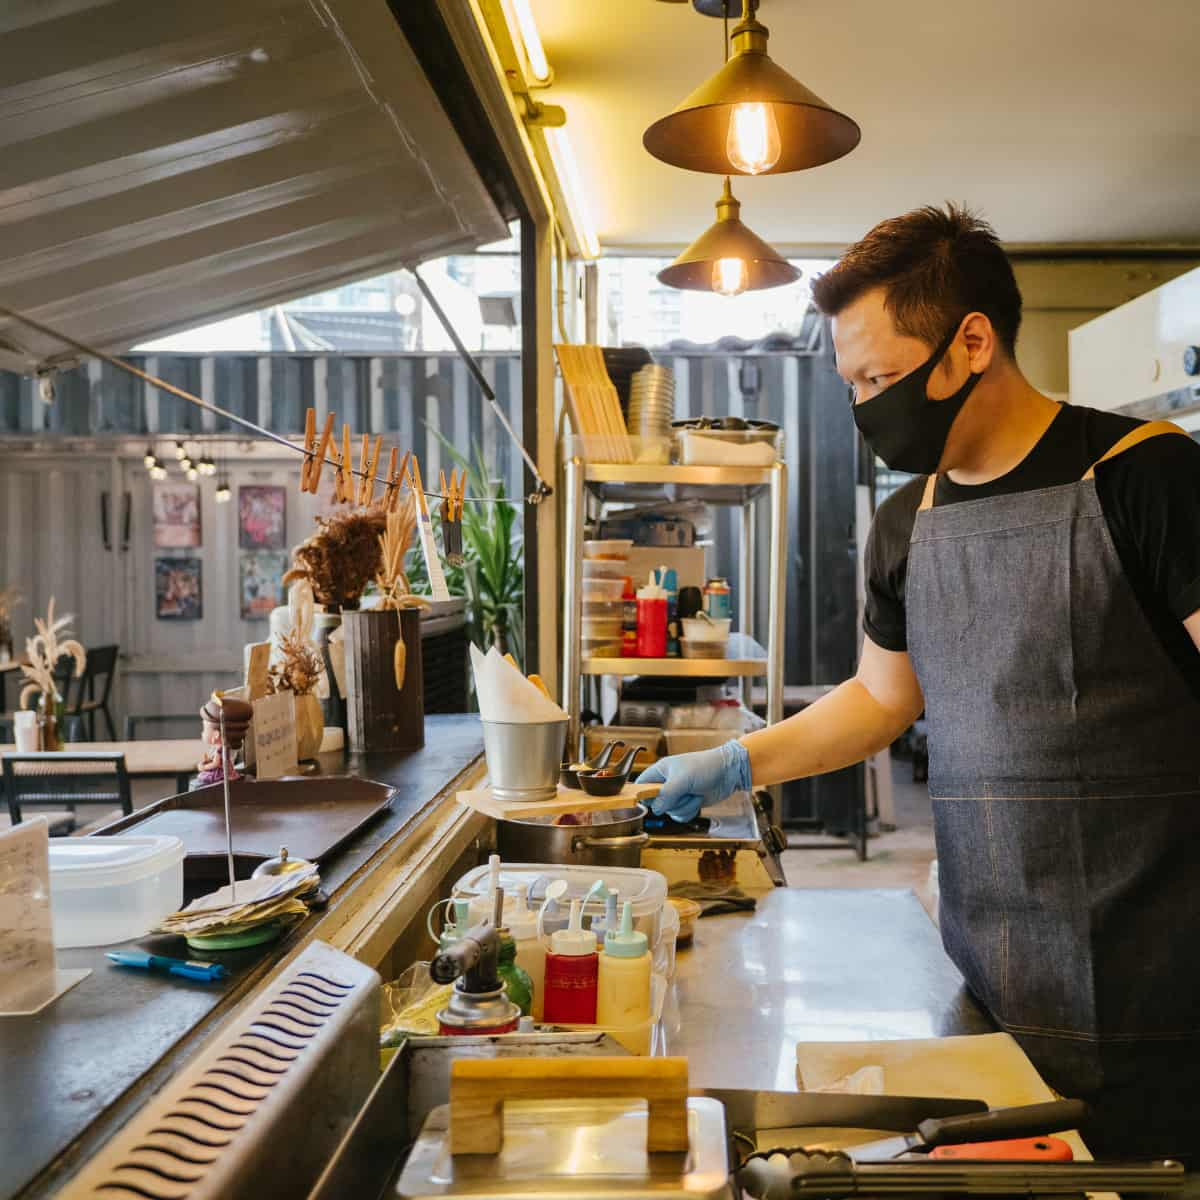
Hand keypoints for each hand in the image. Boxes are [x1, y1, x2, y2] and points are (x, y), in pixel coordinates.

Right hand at [636, 740, 751, 822]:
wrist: (728, 772)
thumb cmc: (705, 767)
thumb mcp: (683, 779)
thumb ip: (666, 794)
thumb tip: (656, 809)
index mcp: (660, 771)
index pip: (641, 785)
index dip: (641, 795)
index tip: (649, 803)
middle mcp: (666, 783)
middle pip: (656, 804)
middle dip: (672, 803)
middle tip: (683, 792)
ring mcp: (678, 794)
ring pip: (670, 812)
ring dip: (684, 806)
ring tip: (694, 793)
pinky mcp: (687, 803)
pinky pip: (680, 816)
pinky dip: (690, 811)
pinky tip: (698, 799)